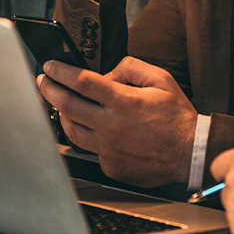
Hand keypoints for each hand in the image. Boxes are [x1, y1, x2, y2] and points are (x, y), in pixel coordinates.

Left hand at [36, 56, 195, 186]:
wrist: (190, 154)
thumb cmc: (177, 119)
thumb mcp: (161, 80)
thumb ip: (131, 68)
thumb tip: (108, 74)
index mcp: (124, 103)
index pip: (81, 82)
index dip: (60, 72)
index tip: (50, 67)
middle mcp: (112, 126)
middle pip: (68, 106)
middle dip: (50, 90)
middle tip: (44, 82)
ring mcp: (109, 149)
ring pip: (72, 131)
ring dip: (62, 115)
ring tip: (60, 104)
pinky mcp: (110, 166)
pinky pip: (90, 149)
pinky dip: (88, 136)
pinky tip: (91, 128)